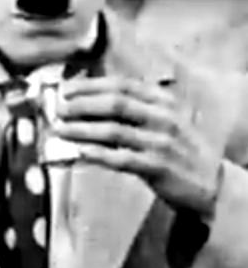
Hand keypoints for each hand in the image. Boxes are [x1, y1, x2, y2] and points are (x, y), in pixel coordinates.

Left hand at [55, 76, 221, 215]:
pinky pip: (121, 158)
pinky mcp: (157, 167)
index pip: (123, 85)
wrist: (209, 182)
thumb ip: (135, 111)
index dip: (91, 85)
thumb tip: (89, 105)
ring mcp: (161, 142)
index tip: (66, 89)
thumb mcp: (164, 122)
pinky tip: (79, 153)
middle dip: (82, 105)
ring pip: (114, 131)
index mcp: (163, 101)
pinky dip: (97, 154)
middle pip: (116, 104)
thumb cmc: (178, 150)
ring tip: (59, 130)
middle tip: (58, 109)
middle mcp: (163, 117)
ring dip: (82, 130)